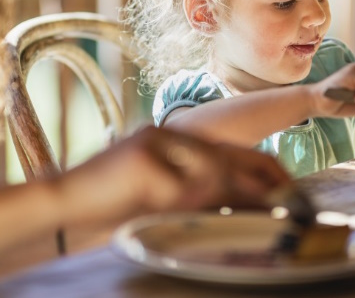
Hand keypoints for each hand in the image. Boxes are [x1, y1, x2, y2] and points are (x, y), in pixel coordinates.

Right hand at [53, 126, 290, 225]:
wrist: (62, 201)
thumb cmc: (112, 203)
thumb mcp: (161, 194)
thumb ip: (197, 192)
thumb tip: (248, 204)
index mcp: (174, 137)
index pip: (230, 150)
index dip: (265, 169)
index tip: (291, 191)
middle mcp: (167, 134)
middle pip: (227, 158)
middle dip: (263, 184)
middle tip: (292, 208)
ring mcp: (154, 144)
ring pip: (210, 171)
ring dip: (235, 199)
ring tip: (261, 217)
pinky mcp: (141, 161)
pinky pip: (181, 189)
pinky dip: (194, 208)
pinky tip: (202, 220)